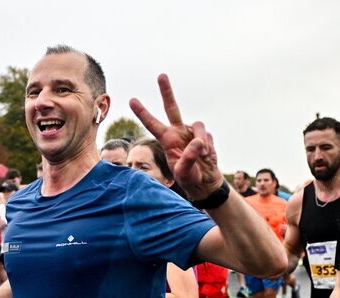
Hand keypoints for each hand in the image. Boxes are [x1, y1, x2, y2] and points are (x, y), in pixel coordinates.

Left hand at [129, 74, 223, 199]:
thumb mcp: (183, 172)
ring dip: (201, 141)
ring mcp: (192, 131)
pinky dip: (208, 148)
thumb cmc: (189, 176)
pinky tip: (206, 157)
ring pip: (198, 125)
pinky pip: (207, 136)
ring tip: (202, 156)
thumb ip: (188, 158)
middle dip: (166, 91)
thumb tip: (197, 142)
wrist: (204, 181)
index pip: (152, 124)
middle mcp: (178, 131)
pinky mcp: (205, 135)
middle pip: (172, 107)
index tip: (132, 100)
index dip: (142, 112)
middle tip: (161, 75)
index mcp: (166, 139)